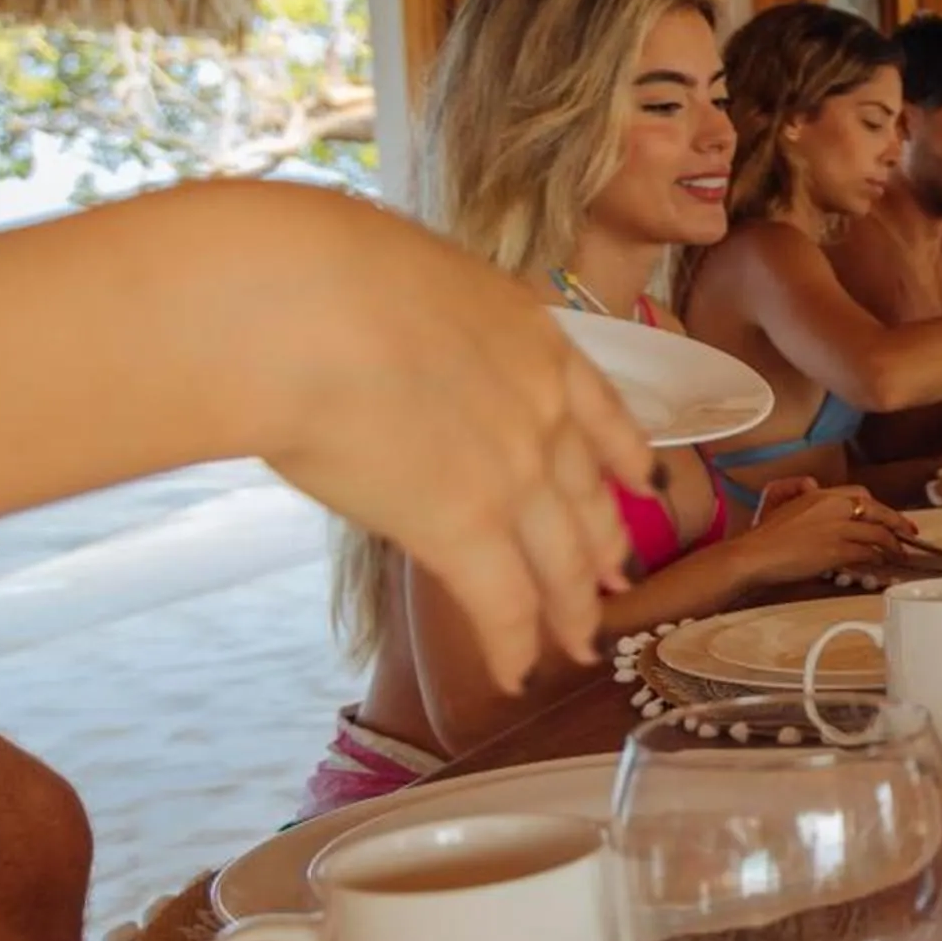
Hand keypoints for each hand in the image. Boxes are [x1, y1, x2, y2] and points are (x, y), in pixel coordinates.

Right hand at [253, 200, 652, 690]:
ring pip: (560, 559)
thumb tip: (392, 340)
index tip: (643, 485)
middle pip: (586, 494)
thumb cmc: (318, 266)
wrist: (298, 303)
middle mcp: (542, 410)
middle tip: (614, 582)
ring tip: (576, 644)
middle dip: (602, 544)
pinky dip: (514, 646)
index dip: (622, 458)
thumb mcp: (409, 276)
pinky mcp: (464, 528)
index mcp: (533, 337)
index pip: (598, 409)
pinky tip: (516, 674)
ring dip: (569, 610)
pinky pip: (505, 605)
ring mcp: (513, 473)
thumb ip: (430, 324)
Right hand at [733, 485, 911, 583]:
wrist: (755, 555)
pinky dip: (879, 558)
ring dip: (893, 546)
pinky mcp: (837, 550)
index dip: (882, 507)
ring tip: (900, 554)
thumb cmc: (766, 537)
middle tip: (910, 534)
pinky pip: (867, 552)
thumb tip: (815, 491)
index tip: (891, 516)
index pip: (862, 495)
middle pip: (877, 511)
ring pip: (877, 533)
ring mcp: (837, 528)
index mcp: (821, 494)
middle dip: (898, 523)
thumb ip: (809, 501)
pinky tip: (882, 563)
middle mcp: (833, 507)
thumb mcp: (789, 507)